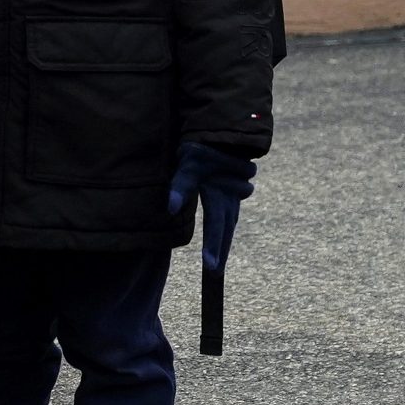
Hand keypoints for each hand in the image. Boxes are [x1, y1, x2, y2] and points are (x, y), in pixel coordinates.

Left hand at [166, 141, 256, 270]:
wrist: (225, 131)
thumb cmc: (205, 147)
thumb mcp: (189, 164)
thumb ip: (180, 186)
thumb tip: (170, 208)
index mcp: (221, 196)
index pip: (215, 227)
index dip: (213, 248)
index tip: (211, 268)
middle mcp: (231, 199)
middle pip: (225, 230)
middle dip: (220, 250)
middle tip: (215, 273)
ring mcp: (234, 194)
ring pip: (229, 221)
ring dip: (223, 238)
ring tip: (217, 258)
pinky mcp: (231, 188)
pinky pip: (229, 212)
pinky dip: (224, 224)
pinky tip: (221, 229)